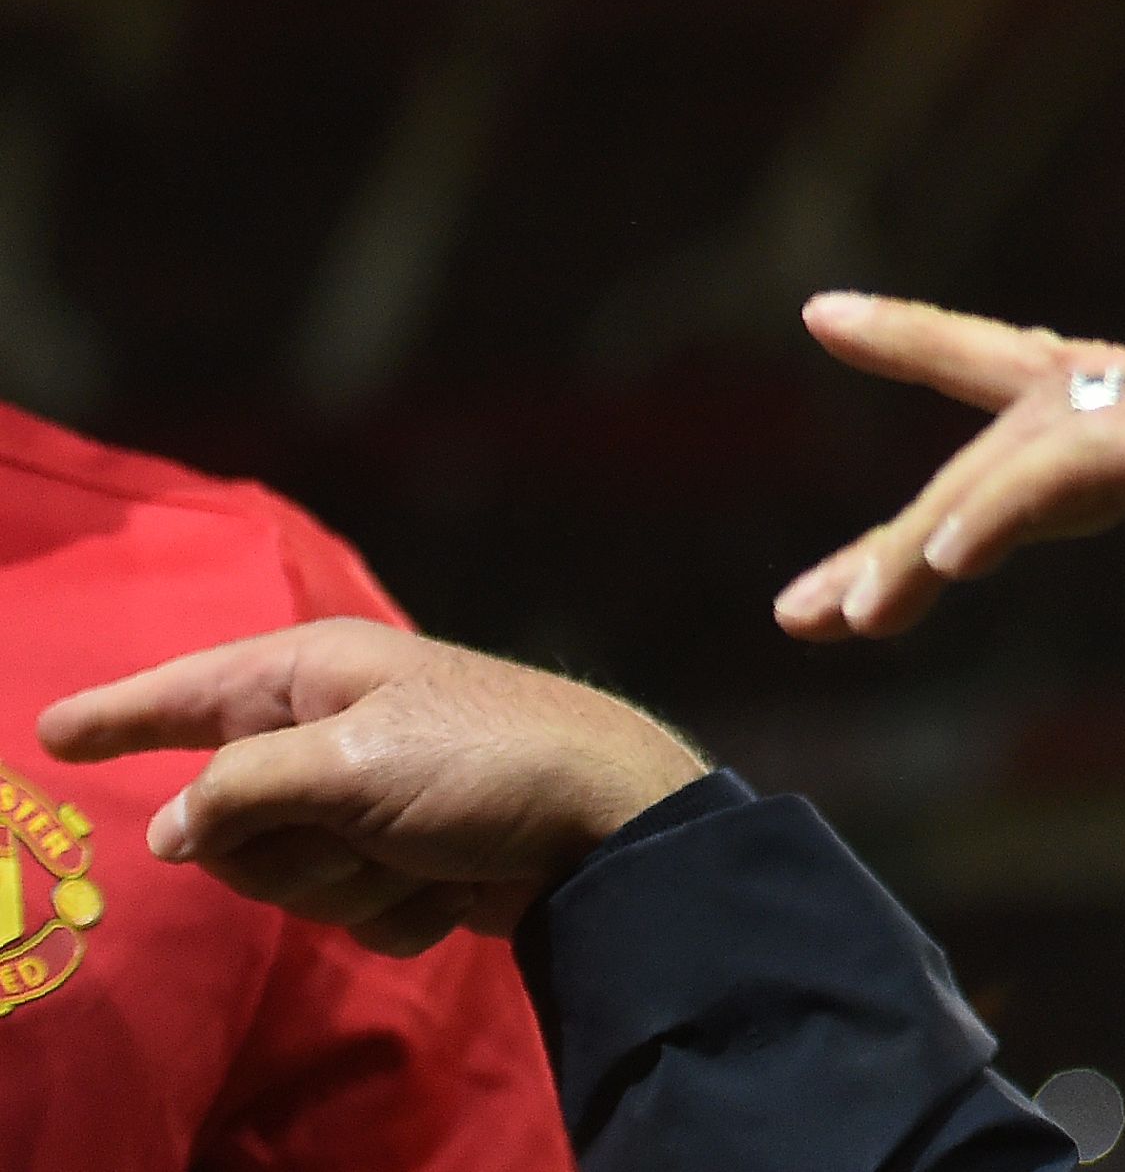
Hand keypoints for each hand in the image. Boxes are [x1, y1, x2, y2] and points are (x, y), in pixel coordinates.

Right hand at [37, 620, 707, 955]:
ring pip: (284, 878)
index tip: (51, 730)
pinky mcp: (406, 861)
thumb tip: (169, 835)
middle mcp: (336, 731)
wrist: (608, 827)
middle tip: (362, 830)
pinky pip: (350, 910)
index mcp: (319, 676)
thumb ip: (239, 793)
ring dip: (347, 881)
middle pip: (227, 822)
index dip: (121, 713)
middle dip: (283, 849)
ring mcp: (370, 803)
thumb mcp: (349, 762)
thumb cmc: (483, 762)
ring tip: (419, 851)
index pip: (191, 692)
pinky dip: (398, 908)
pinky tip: (453, 883)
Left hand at [776, 294, 1124, 748]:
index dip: (954, 368)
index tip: (843, 334)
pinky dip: (993, 515)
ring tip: (845, 623)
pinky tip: (929, 578)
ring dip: (927, 537)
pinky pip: (1078, 459)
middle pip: (1032, 404)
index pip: (1080, 391)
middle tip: (803, 604)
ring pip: (1037, 437)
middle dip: (910, 498)